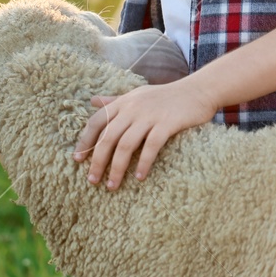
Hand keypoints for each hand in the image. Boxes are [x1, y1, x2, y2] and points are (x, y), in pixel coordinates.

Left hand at [73, 78, 218, 188]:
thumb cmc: (166, 96)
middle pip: (108, 137)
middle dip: (98, 161)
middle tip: (93, 180)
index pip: (97, 121)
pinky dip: (143, 163)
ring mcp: (150, 115)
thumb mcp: (137, 95)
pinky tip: (139, 177)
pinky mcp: (167, 123)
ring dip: (117, 168)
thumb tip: (92, 100)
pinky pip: (151, 147)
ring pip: (126, 145)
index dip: (85, 141)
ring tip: (112, 185)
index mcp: (124, 102)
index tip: (77, 159)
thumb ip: (115, 100)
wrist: (198, 91)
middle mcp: (133, 107)